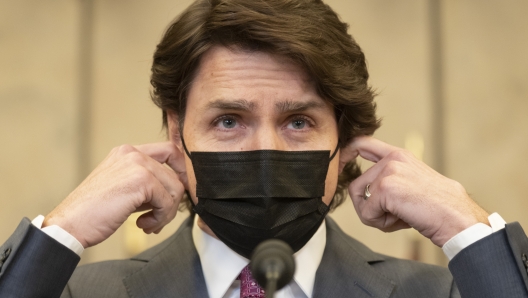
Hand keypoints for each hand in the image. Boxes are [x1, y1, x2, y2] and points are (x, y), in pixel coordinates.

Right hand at [43, 142, 186, 247]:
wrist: (69, 225)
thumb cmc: (92, 212)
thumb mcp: (123, 188)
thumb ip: (146, 184)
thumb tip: (175, 191)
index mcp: (127, 152)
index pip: (170, 151)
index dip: (180, 172)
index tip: (175, 194)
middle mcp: (132, 153)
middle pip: (175, 174)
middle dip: (172, 201)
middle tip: (158, 218)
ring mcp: (138, 165)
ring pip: (175, 189)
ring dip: (166, 213)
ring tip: (149, 224)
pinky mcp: (142, 181)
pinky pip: (168, 202)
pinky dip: (160, 218)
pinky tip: (142, 225)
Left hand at [340, 136, 489, 246]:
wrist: (457, 217)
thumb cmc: (436, 207)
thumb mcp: (411, 183)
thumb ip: (389, 179)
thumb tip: (362, 192)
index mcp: (399, 155)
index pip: (362, 142)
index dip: (346, 153)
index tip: (339, 164)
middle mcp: (392, 159)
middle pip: (357, 185)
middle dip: (370, 207)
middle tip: (395, 214)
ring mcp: (388, 171)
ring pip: (360, 201)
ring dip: (376, 217)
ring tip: (400, 217)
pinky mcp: (385, 188)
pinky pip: (366, 213)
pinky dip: (381, 224)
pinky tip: (401, 220)